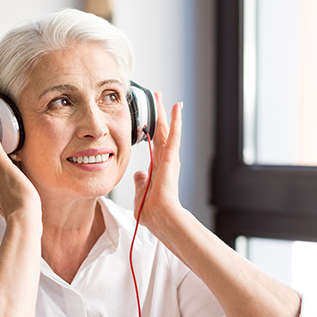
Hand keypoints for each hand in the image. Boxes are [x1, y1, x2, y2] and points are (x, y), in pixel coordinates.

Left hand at [132, 94, 184, 232]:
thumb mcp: (140, 194)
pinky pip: (174, 136)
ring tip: (167, 98)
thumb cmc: (152, 212)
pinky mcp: (172, 158)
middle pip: (162, 133)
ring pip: (168, 131)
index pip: (154, 146)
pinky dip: (176, 121)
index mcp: (158, 169)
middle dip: (160, 116)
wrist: (161, 218)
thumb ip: (140, 183)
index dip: (152, 132)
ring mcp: (170, 159)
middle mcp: (165, 162)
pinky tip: (177, 107)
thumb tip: (139, 174)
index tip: (149, 123)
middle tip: (158, 99)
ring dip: (168, 114)